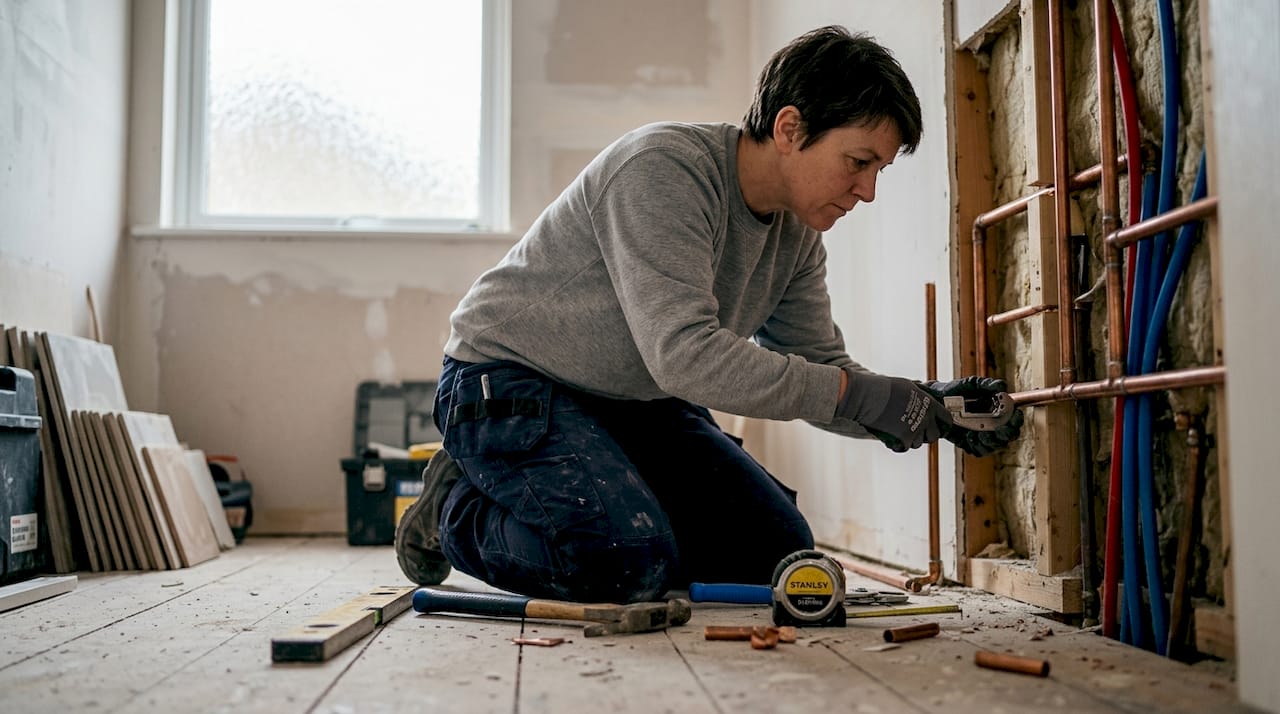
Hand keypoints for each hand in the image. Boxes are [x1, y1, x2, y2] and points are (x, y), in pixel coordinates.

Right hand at [836, 368, 952, 451]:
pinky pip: (905, 447)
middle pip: (934, 435)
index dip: (944, 425)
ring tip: (899, 431)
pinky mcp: (904, 439)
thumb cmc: (886, 388)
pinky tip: (891, 436)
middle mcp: (926, 418)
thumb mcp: (909, 385)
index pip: (946, 419)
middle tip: (917, 432)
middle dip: (927, 435)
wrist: (869, 397)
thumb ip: (922, 390)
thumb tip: (931, 386)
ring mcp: (916, 430)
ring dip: (911, 440)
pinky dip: (898, 444)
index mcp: (930, 404)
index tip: (939, 427)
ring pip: (918, 443)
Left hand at [918, 376, 1023, 456]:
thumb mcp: (971, 384)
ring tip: (981, 433)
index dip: (1017, 419)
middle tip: (999, 429)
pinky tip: (970, 437)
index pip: (1014, 419)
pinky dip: (976, 446)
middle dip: (1006, 434)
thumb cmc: (956, 391)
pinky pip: (978, 451)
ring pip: (994, 446)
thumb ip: (987, 384)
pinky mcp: (969, 443)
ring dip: (991, 441)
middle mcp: (993, 425)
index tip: (1014, 416)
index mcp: (998, 410)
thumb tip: (1002, 386)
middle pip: (1008, 436)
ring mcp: (982, 436)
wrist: (934, 401)